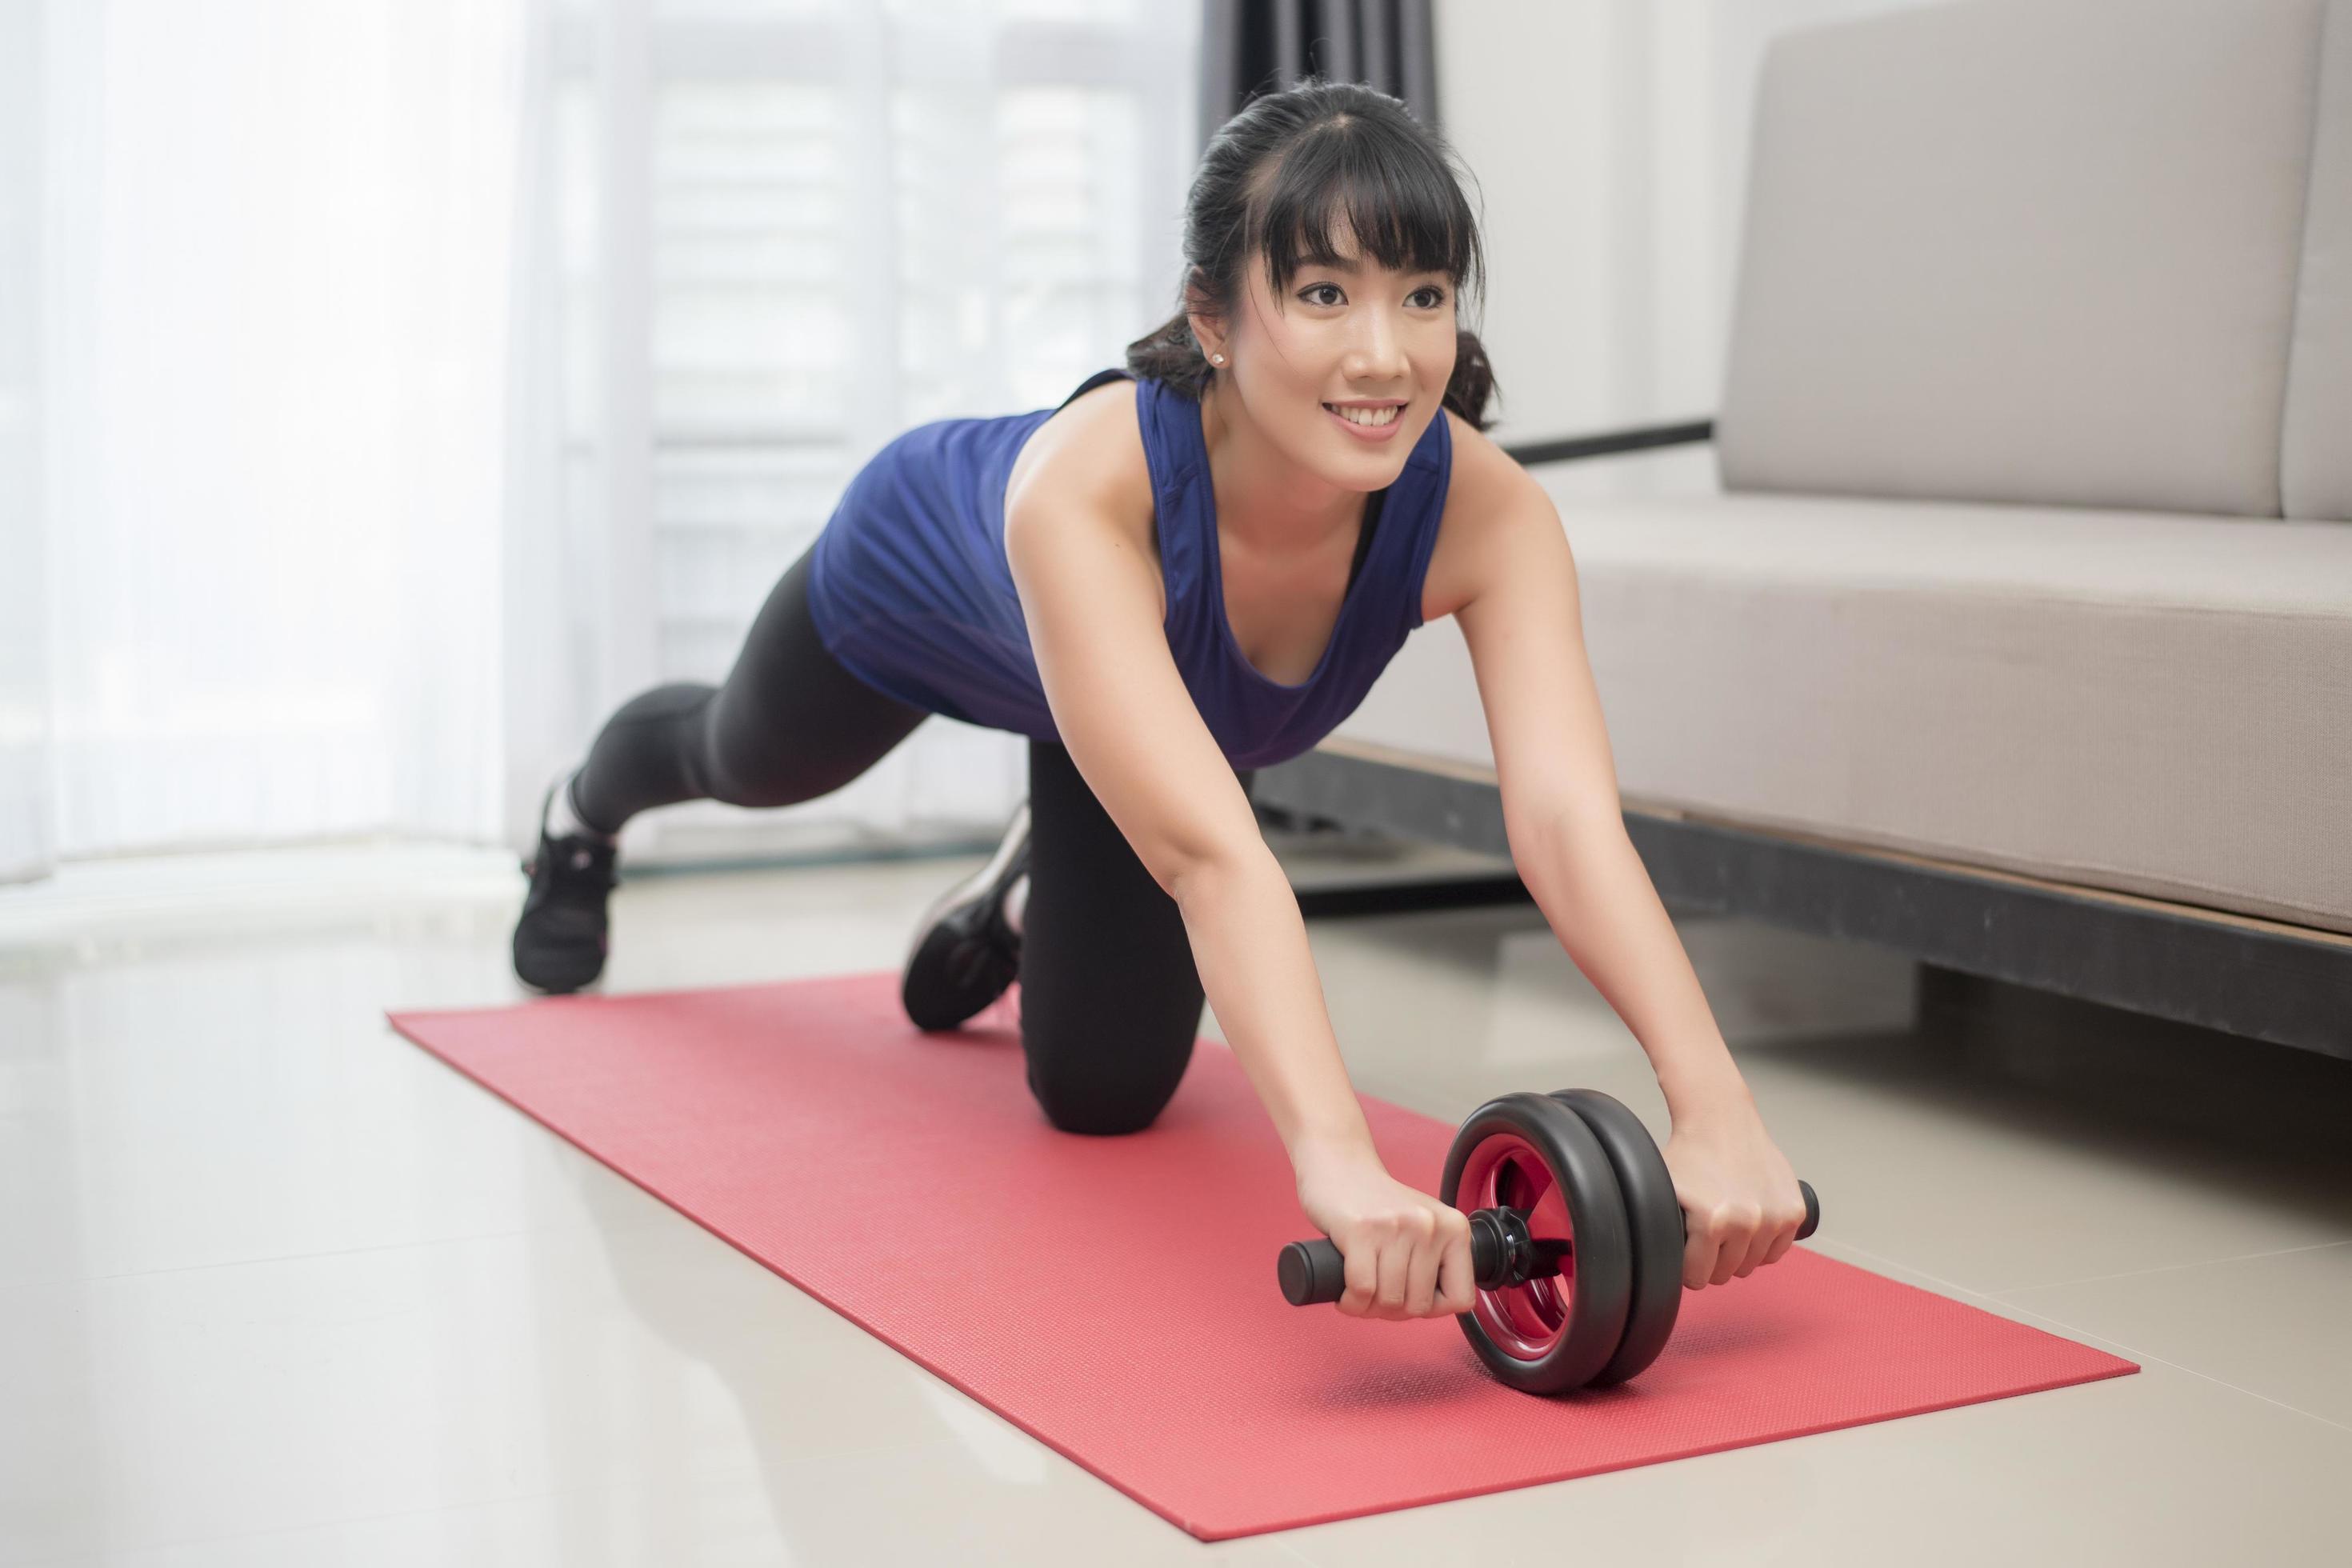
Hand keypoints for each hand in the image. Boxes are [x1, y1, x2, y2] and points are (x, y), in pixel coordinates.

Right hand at [1292, 1140, 1476, 1320]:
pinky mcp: (1360, 1231)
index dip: (1432, 1309)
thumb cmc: (1377, 1202)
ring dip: (1368, 1308)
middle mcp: (1429, 1226)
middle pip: (1418, 1306)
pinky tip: (1345, 1294)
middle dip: (1392, 1311)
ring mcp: (1395, 1228)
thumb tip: (1432, 1308)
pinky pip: (1361, 1290)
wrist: (1339, 1165)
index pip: (1460, 1298)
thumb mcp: (1423, 1225)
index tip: (1410, 1298)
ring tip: (1358, 1294)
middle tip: (1375, 1296)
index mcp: (1453, 1228)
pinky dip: (1350, 1302)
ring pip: (1389, 1301)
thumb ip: (1436, 1259)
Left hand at [1661, 1103, 1806, 1289]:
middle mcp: (1747, 1221)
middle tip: (1705, 1235)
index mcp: (1712, 1221)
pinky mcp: (1794, 1211)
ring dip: (1739, 1252)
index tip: (1687, 1252)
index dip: (1688, 1266)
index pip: (1698, 1277)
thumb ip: (1662, 1231)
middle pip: (1726, 1273)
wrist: (1722, 1121)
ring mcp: (1774, 1217)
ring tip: (1726, 1225)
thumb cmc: (1691, 1154)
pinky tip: (1749, 1226)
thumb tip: (1657, 1261)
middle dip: (1713, 1260)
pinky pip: (1777, 1251)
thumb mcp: (1664, 1193)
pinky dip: (1764, 1245)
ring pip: (1752, 1265)